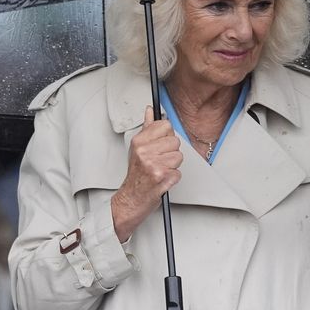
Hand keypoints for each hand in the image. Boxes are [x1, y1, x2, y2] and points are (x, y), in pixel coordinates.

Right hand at [111, 106, 182, 241]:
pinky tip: (162, 179)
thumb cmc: (135, 174)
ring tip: (161, 170)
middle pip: (175, 142)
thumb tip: (150, 111)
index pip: (165, 126)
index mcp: (139, 142)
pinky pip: (179, 172)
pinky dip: (173, 178)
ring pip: (179, 157)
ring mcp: (154, 165)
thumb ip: (146, 128)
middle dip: (171, 153)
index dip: (166, 136)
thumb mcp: (137, 148)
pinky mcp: (162, 178)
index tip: (160, 144)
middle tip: (159, 160)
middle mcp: (145, 152)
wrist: (131, 198)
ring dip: (173, 166)